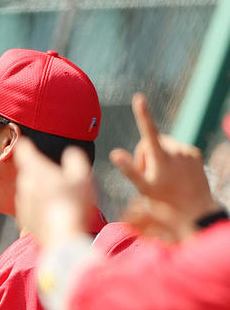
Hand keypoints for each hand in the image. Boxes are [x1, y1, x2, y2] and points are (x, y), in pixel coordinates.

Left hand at [13, 139, 96, 247]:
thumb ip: (75, 159)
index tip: (25, 142)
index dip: (25, 144)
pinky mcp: (24, 220)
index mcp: (36, 170)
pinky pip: (31, 207)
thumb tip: (70, 152)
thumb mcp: (82, 176)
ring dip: (39, 190)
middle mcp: (24, 185)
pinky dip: (39, 206)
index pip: (24, 151)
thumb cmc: (73, 203)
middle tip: (53, 173)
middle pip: (27, 172)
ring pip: (29, 191)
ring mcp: (22, 204)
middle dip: (37, 171)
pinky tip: (54, 211)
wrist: (62, 237)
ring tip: (58, 195)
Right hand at [111, 92, 218, 242]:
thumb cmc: (165, 204)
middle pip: (151, 142)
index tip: (138, 98)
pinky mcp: (196, 154)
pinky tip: (174, 175)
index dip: (142, 114)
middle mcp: (176, 151)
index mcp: (160, 159)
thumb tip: (114, 153)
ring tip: (160, 177)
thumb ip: (129, 169)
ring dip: (158, 156)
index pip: (148, 132)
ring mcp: (187, 152)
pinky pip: (178, 150)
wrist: (196, 211)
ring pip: (164, 145)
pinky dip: (172, 158)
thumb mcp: (143, 189)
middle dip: (144, 154)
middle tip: (145, 176)